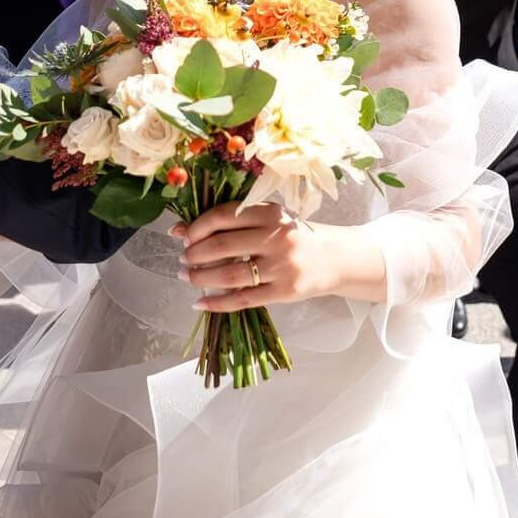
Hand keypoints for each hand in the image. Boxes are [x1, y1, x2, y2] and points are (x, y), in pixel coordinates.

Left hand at [172, 202, 350, 310]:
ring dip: (201, 278)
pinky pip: (243, 300)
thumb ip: (232, 222)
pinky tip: (201, 303)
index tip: (182, 236)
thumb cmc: (295, 236)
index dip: (197, 227)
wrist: (337, 258)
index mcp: (270, 213)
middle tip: (183, 259)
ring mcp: (281, 267)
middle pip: (222, 246)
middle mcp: (276, 238)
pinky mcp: (284, 292)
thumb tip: (180, 230)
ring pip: (230, 275)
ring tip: (187, 277)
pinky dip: (217, 303)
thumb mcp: (269, 220)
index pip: (223, 216)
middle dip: (194, 254)